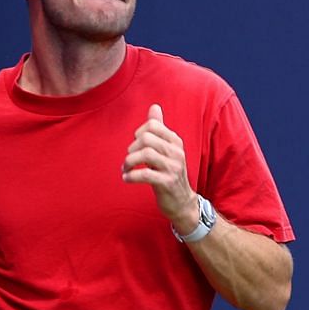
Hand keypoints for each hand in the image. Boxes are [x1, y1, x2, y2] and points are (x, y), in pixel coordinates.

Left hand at [123, 104, 198, 230]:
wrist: (182, 202)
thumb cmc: (169, 173)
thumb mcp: (166, 149)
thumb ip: (159, 128)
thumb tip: (154, 106)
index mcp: (175, 141)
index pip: (153, 125)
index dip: (139, 133)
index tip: (136, 146)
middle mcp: (176, 152)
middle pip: (147, 139)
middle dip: (132, 149)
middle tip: (129, 160)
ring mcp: (173, 167)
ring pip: (145, 154)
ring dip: (129, 163)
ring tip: (126, 170)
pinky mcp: (167, 182)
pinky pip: (145, 174)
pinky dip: (131, 176)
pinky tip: (127, 179)